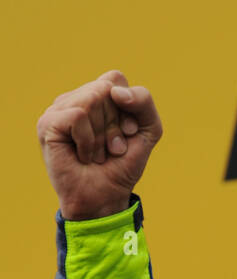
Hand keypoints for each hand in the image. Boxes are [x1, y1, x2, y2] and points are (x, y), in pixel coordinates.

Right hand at [36, 69, 162, 219]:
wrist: (105, 198)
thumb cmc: (122, 165)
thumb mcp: (147, 130)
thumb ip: (144, 101)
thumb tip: (115, 91)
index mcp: (96, 95)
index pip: (115, 79)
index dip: (127, 107)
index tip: (127, 134)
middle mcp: (75, 98)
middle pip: (106, 90)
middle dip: (116, 125)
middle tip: (110, 149)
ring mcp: (59, 109)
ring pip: (92, 100)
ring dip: (102, 136)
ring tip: (96, 154)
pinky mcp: (47, 123)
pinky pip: (78, 115)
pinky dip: (88, 140)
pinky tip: (83, 156)